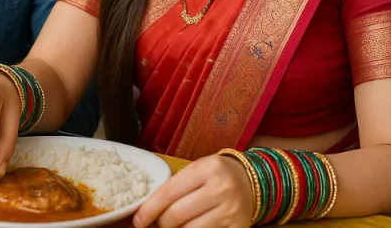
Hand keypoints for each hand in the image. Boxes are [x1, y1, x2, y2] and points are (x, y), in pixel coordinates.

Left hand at [133, 154, 253, 227]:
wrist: (252, 181)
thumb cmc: (217, 175)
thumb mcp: (198, 169)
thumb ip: (175, 186)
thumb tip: (147, 210)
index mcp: (206, 168)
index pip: (169, 193)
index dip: (149, 209)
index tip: (138, 220)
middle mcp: (220, 189)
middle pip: (176, 215)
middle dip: (161, 223)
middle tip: (156, 223)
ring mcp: (230, 211)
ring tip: (174, 225)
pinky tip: (189, 227)